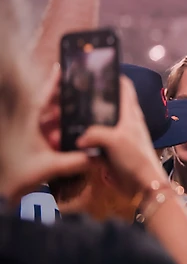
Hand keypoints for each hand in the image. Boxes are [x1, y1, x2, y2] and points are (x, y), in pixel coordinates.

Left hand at [0, 66, 89, 203]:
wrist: (0, 195)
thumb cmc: (16, 175)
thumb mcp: (49, 167)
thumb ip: (76, 161)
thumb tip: (100, 157)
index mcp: (28, 120)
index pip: (43, 95)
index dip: (53, 81)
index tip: (62, 68)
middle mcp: (27, 123)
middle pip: (48, 106)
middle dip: (65, 101)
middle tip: (84, 94)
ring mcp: (27, 134)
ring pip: (48, 121)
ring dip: (63, 119)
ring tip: (83, 114)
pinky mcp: (28, 145)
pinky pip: (47, 133)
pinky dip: (58, 132)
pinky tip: (73, 135)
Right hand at [76, 77, 163, 196]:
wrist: (143, 186)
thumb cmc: (136, 159)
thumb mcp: (114, 141)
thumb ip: (94, 133)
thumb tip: (80, 138)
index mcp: (131, 114)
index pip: (125, 87)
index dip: (114, 76)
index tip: (98, 69)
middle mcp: (126, 123)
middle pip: (109, 104)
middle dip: (94, 98)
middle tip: (76, 93)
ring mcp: (119, 137)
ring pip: (101, 123)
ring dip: (88, 120)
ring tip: (70, 115)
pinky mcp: (111, 151)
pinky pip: (96, 141)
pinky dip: (87, 139)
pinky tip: (74, 138)